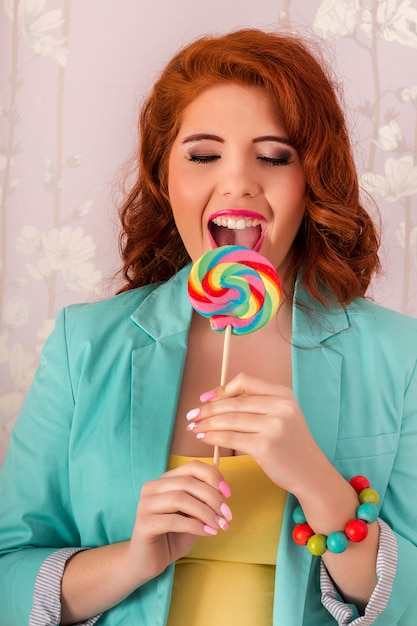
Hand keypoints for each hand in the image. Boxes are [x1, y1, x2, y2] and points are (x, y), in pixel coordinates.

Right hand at [126, 461, 231, 584]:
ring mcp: (145, 504)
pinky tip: (208, 533)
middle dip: (212, 498)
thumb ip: (203, 500)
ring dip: (205, 512)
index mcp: (165, 480)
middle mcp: (152, 488)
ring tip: (219, 525)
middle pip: (188, 482)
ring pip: (180, 499)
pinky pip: (173, 520)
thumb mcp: (193, 515)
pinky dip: (195, 526)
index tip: (228, 494)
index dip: (213, 476)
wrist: (149, 561)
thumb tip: (223, 490)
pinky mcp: (144, 524)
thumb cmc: (174, 536)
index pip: (192, 467)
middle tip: (227, 515)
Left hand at [186, 372, 326, 494]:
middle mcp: (280, 406)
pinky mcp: (265, 446)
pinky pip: (231, 437)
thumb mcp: (282, 415)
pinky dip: (213, 437)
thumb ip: (258, 404)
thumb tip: (218, 399)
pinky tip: (204, 438)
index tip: (205, 398)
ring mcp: (274, 426)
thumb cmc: (291, 445)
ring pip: (230, 420)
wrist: (311, 473)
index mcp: (283, 394)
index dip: (222, 389)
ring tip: (194, 427)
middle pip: (234, 402)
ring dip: (207, 423)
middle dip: (208, 408)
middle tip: (192, 415)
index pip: (245, 381)